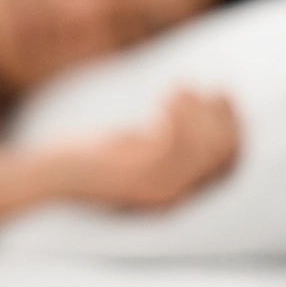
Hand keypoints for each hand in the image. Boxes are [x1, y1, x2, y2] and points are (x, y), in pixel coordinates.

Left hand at [47, 89, 239, 209]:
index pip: (227, 164)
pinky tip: (164, 97)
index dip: (233, 127)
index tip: (223, 95)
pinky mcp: (140, 175)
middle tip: (200, 89)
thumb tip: (196, 104)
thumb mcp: (136, 148)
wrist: (52, 176)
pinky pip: (175, 141)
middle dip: (218, 115)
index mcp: (176, 195)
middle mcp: (174, 197)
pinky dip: (177, 112)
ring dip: (195, 110)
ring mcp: (158, 189)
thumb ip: (166, 139)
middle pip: (221, 153)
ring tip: (176, 90)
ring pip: (203, 146)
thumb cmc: (89, 158)